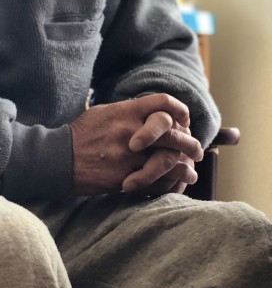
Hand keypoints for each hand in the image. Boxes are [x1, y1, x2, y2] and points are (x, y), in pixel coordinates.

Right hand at [69, 94, 193, 195]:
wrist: (57, 159)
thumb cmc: (83, 134)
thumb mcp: (105, 113)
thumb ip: (132, 111)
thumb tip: (158, 112)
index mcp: (126, 111)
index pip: (163, 103)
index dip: (180, 110)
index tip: (185, 120)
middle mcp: (130, 131)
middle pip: (173, 134)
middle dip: (190, 144)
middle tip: (197, 152)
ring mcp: (128, 155)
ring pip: (169, 160)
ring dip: (185, 168)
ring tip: (192, 172)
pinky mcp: (125, 176)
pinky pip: (156, 181)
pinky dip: (170, 184)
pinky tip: (177, 184)